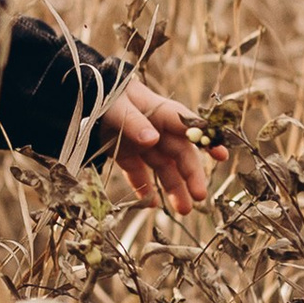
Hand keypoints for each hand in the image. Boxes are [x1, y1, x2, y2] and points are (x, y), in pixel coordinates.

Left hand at [101, 83, 221, 213]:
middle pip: (179, 153)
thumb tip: (153, 139)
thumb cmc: (105, 92)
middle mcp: (156, 129)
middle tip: (200, 196)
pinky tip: (152, 205)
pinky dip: (144, 189)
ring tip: (184, 210)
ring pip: (164, 168)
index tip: (222, 155)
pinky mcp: (126, 154)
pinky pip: (139, 174)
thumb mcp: (117, 105)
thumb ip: (134, 122)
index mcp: (159, 111)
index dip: (206, 139)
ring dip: (175, 188)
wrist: (81, 94)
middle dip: (191, 174)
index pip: (189, 125)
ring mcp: (142, 143)